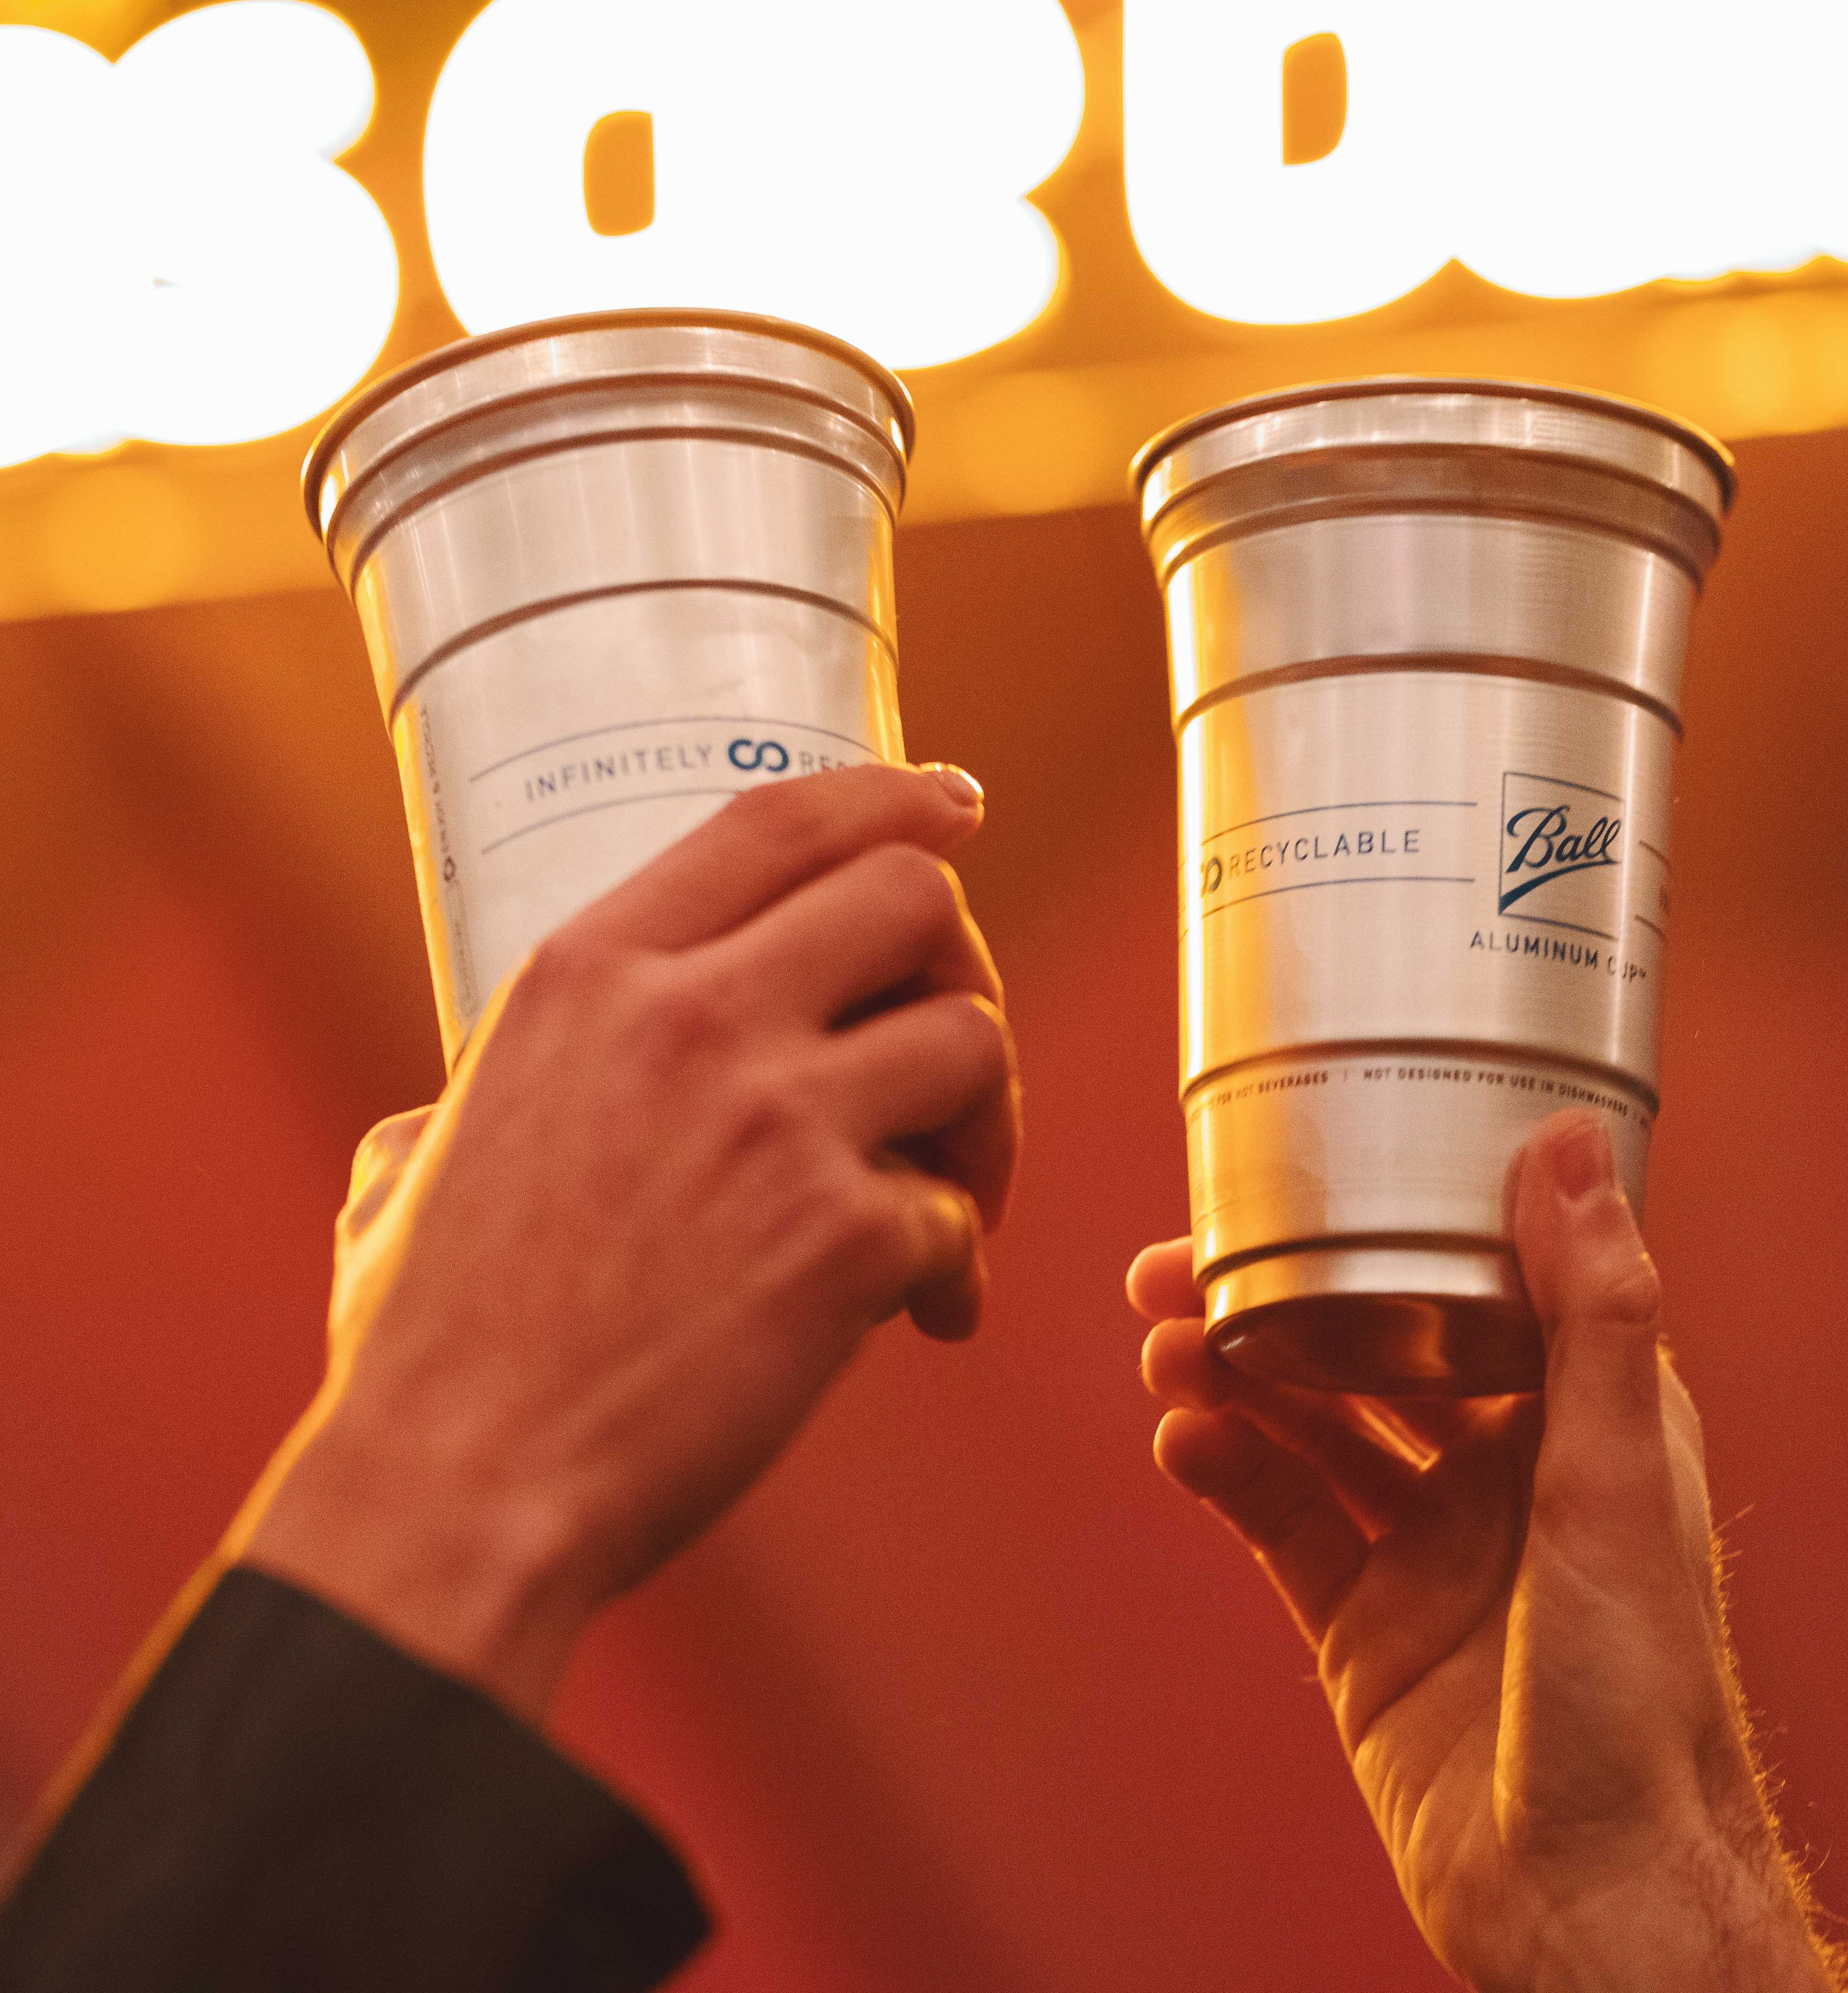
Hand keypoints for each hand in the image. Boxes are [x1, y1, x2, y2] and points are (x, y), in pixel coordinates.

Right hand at [234, 763, 1019, 1719]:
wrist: (458, 1489)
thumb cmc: (432, 1348)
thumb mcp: (419, 1158)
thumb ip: (473, 1093)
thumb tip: (450, 1110)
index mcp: (589, 974)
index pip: (779, 821)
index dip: (892, 799)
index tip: (955, 804)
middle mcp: (691, 1017)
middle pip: (915, 900)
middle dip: (961, 967)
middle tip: (949, 1060)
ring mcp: (778, 1121)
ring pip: (975, 1039)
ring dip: (987, 1120)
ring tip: (950, 1200)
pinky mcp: (845, 1237)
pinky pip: (962, 1210)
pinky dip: (959, 1264)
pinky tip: (922, 1318)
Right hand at [1130, 1112, 1847, 1992]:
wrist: (1595, 1893)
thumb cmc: (1643, 1697)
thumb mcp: (1619, 1474)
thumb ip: (1594, 1310)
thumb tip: (1573, 1145)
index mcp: (1584, 1418)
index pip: (1479, 1282)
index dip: (1393, 1222)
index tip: (1314, 1173)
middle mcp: (1503, 1474)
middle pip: (1372, 1350)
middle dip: (1280, 1297)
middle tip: (1180, 1262)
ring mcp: (1429, 1552)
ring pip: (1312, 1431)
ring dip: (1237, 1376)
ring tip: (1165, 1340)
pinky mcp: (1366, 1632)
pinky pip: (1282, 1530)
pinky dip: (1230, 1474)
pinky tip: (1185, 1438)